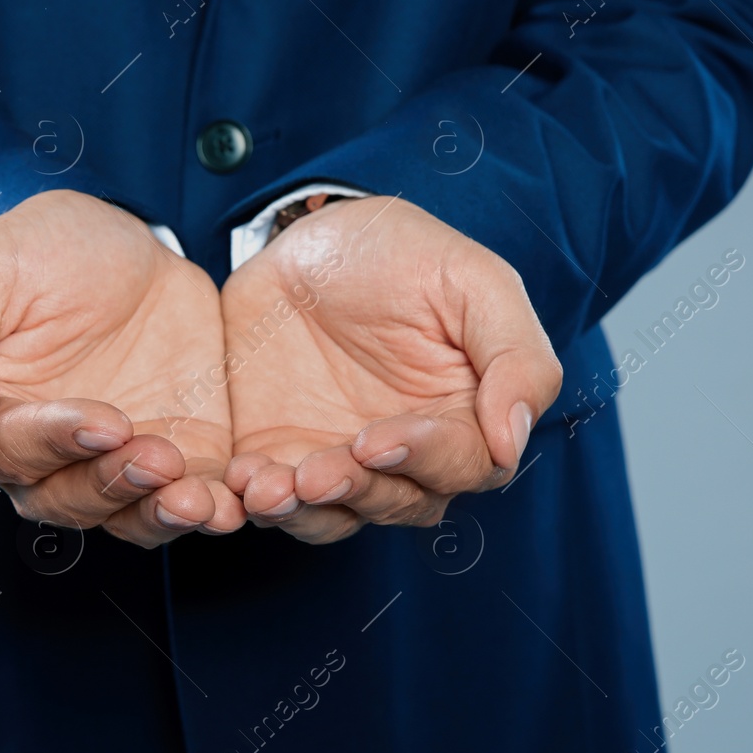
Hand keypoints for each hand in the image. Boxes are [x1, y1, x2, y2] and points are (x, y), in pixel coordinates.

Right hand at [0, 190, 242, 547]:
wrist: (132, 242)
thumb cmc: (42, 250)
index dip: (47, 444)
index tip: (98, 422)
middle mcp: (45, 455)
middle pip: (61, 500)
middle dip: (109, 484)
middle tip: (155, 454)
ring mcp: (112, 463)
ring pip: (123, 517)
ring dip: (156, 512)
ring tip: (193, 493)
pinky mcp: (178, 459)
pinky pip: (187, 504)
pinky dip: (207, 513)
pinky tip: (227, 505)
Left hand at [221, 196, 561, 543]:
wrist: (306, 236)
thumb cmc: (402, 253)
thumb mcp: (473, 281)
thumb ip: (514, 358)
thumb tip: (511, 442)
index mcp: (464, 417)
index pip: (462, 465)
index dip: (425, 459)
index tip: (378, 437)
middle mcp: (404, 454)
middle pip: (397, 503)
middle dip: (356, 492)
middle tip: (316, 473)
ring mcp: (338, 459)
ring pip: (330, 516)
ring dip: (301, 512)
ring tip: (267, 488)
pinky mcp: (276, 454)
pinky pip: (269, 499)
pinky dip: (253, 500)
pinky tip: (237, 480)